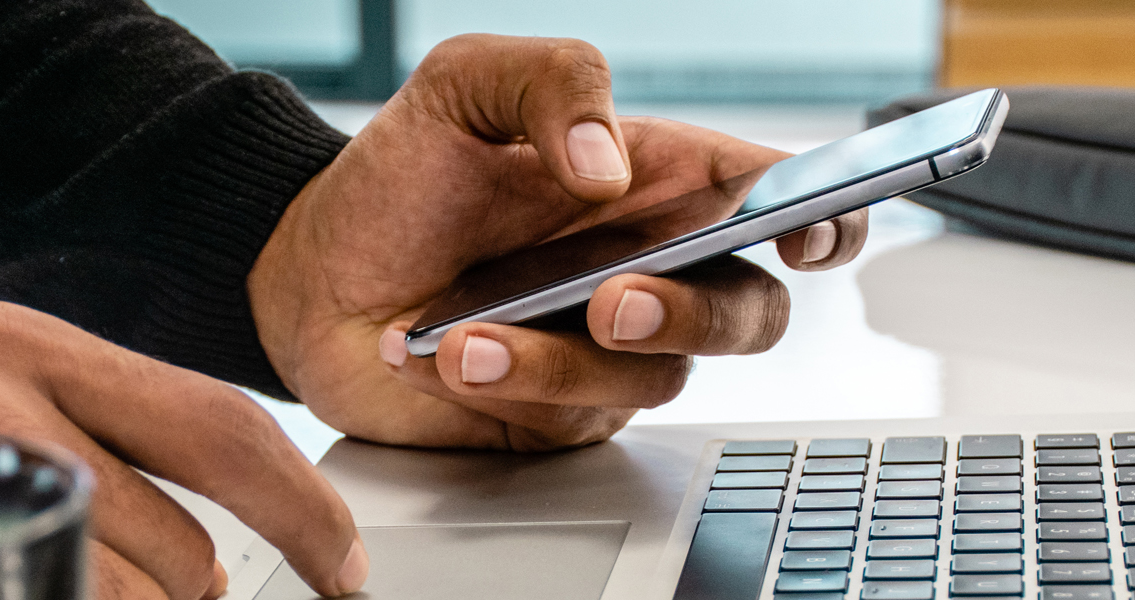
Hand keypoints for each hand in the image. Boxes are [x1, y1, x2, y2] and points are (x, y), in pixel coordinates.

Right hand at [0, 303, 367, 598]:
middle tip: (154, 594)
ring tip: (44, 582)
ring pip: (134, 594)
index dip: (305, 509)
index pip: (222, 425)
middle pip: (188, 542)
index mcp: (32, 346)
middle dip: (190, 596)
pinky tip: (9, 585)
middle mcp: (4, 387)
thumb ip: (92, 440)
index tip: (344, 565)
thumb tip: (217, 527)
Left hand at [250, 34, 867, 449]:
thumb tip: (609, 161)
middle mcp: (656, 269)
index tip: (804, 232)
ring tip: (469, 330)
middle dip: (696, 312)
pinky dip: (510, 384)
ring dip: (564, 358)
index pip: (782, 200)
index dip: (826, 219)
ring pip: (659, 376)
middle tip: (613, 298)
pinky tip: (446, 352)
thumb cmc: (402, 175)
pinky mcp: (561, 412)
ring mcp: (612, 350)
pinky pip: (574, 416)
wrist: (308, 272)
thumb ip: (554, 81)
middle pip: (754, 312)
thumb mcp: (464, 84)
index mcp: (663, 183)